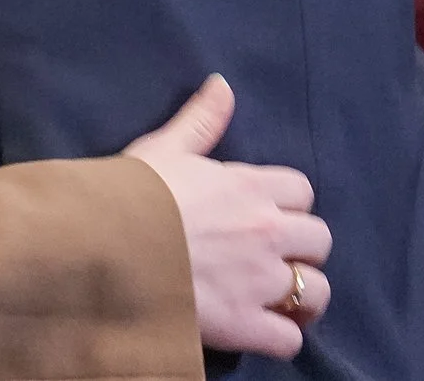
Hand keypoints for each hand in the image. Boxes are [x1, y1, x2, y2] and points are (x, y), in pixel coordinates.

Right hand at [124, 75, 331, 357]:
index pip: (301, 190)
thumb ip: (201, 120)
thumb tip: (222, 84)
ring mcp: (259, 281)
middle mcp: (266, 232)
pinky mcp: (245, 325)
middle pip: (319, 240)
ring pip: (317, 292)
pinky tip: (259, 330)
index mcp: (249, 186)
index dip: (287, 204)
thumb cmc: (130, 194)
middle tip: (273, 258)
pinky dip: (279, 338)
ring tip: (277, 300)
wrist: (103, 246)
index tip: (265, 214)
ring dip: (301, 297)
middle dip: (301, 249)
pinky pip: (288, 340)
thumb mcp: (165, 147)